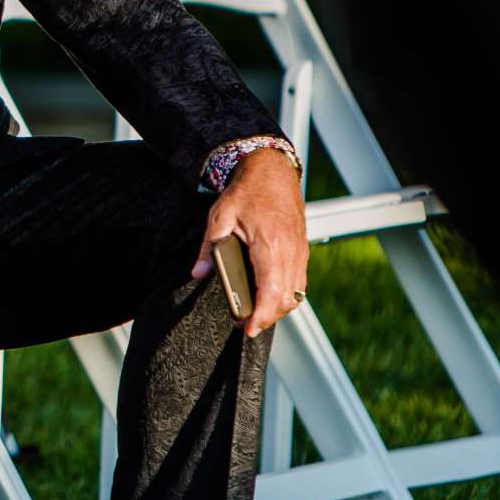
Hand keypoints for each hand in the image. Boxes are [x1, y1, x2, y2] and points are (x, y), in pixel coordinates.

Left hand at [195, 150, 308, 338]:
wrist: (272, 170)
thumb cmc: (247, 191)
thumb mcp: (219, 216)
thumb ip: (208, 248)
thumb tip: (197, 274)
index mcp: (269, 243)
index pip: (270, 291)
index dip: (262, 315)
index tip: (249, 328)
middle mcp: (290, 250)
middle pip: (286, 299)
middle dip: (267, 317)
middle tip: (245, 324)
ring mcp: (300, 250)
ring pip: (296, 293)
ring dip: (279, 308)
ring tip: (256, 313)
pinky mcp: (302, 249)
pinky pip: (299, 281)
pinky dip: (287, 294)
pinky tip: (270, 295)